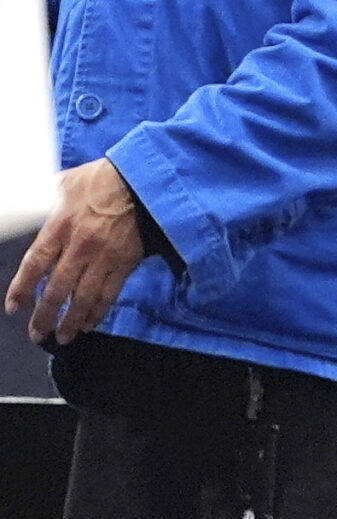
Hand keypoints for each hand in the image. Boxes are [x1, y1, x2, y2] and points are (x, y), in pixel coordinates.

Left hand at [6, 158, 148, 343]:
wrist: (141, 182)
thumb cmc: (98, 180)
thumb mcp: (60, 183)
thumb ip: (39, 201)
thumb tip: (18, 207)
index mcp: (60, 225)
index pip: (35, 263)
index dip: (22, 288)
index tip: (14, 307)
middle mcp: (81, 246)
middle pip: (58, 289)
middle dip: (46, 315)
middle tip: (37, 333)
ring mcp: (105, 257)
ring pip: (85, 297)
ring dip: (71, 321)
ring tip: (62, 337)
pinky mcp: (126, 263)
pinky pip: (110, 293)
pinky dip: (99, 312)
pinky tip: (89, 324)